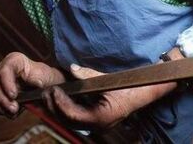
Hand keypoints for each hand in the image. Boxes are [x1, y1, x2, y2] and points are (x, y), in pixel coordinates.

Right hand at [0, 52, 64, 116]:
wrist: (43, 83)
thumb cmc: (44, 77)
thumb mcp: (44, 76)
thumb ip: (38, 80)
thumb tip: (37, 85)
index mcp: (14, 60)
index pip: (5, 70)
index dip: (7, 84)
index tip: (14, 96)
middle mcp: (2, 69)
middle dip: (4, 99)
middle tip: (14, 109)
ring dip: (0, 106)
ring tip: (13, 113)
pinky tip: (8, 113)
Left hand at [42, 63, 176, 128]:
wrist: (146, 92)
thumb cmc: (132, 87)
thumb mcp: (109, 80)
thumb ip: (89, 75)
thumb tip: (72, 68)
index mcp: (102, 118)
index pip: (73, 115)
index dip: (60, 103)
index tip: (54, 90)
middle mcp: (98, 125)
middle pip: (68, 121)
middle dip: (54, 107)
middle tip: (46, 92)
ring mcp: (97, 125)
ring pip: (71, 121)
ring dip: (59, 109)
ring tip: (50, 95)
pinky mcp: (97, 120)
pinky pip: (77, 117)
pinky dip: (67, 108)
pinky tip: (62, 98)